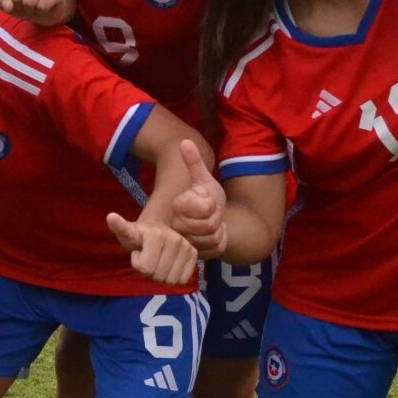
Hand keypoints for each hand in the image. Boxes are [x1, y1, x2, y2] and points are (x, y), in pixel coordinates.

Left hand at [0, 0, 72, 25]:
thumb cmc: (24, 1)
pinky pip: (42, 6)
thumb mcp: (6, 2)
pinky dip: (41, 11)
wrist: (49, 7)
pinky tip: (44, 6)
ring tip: (34, 5)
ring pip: (29, 2)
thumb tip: (8, 4)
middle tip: (25, 3)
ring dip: (30, 9)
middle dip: (19, 5)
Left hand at [107, 212, 199, 286]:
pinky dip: (174, 278)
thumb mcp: (128, 233)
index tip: (139, 252)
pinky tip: (170, 266)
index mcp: (156, 235)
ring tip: (158, 262)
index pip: (145, 268)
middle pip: (158, 276)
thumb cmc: (140, 236)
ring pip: (171, 280)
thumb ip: (120, 228)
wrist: (160, 230)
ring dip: (162, 276)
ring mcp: (186, 247)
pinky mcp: (194, 255)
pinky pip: (182, 280)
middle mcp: (175, 240)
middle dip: (150, 272)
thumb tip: (110, 216)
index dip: (138, 264)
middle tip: (149, 259)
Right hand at [166, 141, 227, 256]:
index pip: (204, 207)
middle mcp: (175, 227)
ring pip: (213, 237)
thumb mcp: (203, 179)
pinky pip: (217, 248)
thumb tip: (185, 141)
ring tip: (213, 224)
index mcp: (176, 207)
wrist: (212, 220)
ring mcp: (185, 243)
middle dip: (217, 217)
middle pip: (209, 225)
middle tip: (213, 213)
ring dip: (219, 229)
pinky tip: (215, 236)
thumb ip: (194, 162)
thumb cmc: (205, 198)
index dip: (211, 203)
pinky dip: (222, 240)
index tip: (207, 200)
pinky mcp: (195, 256)